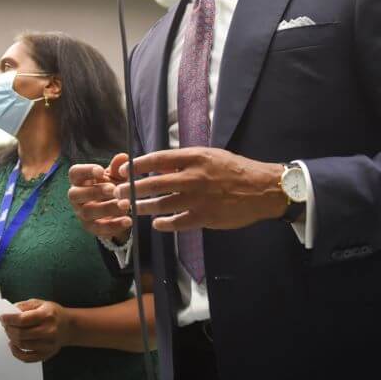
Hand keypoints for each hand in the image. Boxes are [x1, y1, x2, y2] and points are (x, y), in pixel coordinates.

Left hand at [0, 299, 72, 363]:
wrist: (69, 326)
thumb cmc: (52, 313)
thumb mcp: (41, 303)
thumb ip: (24, 306)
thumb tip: (9, 312)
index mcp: (47, 315)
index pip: (22, 320)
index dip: (9, 319)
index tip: (2, 317)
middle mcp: (49, 331)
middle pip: (21, 334)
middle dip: (9, 329)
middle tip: (5, 325)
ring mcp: (48, 345)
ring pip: (22, 345)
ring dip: (11, 338)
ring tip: (10, 332)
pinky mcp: (47, 354)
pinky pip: (27, 358)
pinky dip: (16, 353)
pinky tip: (13, 345)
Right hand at [69, 153, 133, 242]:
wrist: (114, 208)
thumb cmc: (110, 186)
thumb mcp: (115, 176)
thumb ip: (118, 168)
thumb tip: (123, 157)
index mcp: (79, 180)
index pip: (75, 173)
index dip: (86, 171)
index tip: (101, 171)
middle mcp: (76, 196)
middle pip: (75, 194)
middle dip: (95, 191)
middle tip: (113, 190)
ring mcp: (81, 213)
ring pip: (87, 212)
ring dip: (107, 208)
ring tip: (125, 204)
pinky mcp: (90, 227)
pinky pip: (98, 228)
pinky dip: (114, 225)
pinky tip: (128, 220)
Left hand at [114, 148, 287, 231]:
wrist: (262, 189)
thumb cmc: (236, 170)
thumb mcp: (211, 155)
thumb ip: (186, 161)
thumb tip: (160, 165)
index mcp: (194, 157)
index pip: (157, 160)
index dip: (137, 166)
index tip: (123, 171)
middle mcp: (192, 177)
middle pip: (153, 184)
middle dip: (131, 190)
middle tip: (118, 194)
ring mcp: (197, 199)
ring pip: (160, 205)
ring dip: (142, 207)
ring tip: (132, 209)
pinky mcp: (204, 217)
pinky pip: (176, 222)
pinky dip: (163, 224)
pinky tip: (157, 224)